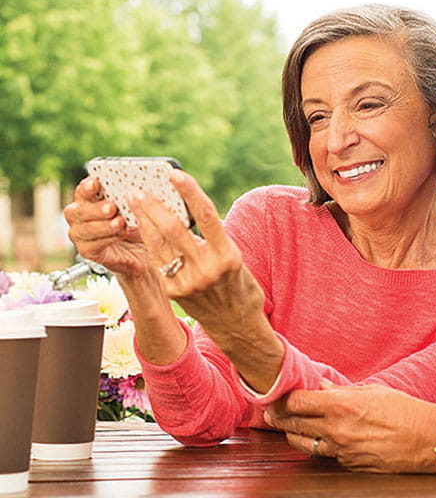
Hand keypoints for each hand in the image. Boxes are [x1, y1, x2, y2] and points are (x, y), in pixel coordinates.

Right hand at [64, 177, 150, 277]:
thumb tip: (135, 186)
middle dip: (96, 209)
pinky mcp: (87, 251)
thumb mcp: (137, 206)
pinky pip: (91, 246)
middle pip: (78, 210)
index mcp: (89, 199)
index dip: (87, 186)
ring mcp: (81, 233)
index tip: (96, 182)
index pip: (83, 190)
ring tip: (120, 223)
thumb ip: (130, 195)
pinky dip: (106, 239)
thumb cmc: (139, 221)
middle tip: (112, 207)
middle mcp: (80, 215)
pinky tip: (120, 235)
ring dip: (103, 226)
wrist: (147, 248)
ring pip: (84, 229)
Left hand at [128, 171, 283, 390]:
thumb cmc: (238, 283)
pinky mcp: (174, 292)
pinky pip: (158, 261)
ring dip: (144, 221)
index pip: (207, 215)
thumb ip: (215, 238)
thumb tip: (189, 211)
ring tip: (134, 204)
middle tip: (140, 190)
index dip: (189, 191)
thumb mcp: (235, 258)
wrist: (236, 324)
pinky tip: (142, 229)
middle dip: (154, 207)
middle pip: (175, 229)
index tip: (175, 174)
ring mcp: (188, 282)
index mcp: (228, 256)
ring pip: (160, 244)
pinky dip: (149, 242)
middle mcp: (207, 269)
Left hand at [266, 384, 435, 473]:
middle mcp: (336, 430)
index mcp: (341, 406)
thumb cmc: (407, 411)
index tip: (274, 395)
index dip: (281, 398)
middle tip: (271, 411)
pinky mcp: (350, 466)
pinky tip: (322, 439)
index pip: (297, 402)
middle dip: (279, 417)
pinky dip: (321, 446)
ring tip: (290, 427)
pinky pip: (327, 456)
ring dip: (294, 435)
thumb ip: (343, 390)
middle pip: (293, 424)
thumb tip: (322, 387)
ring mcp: (342, 452)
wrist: (430, 441)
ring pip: (303, 445)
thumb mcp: (374, 392)